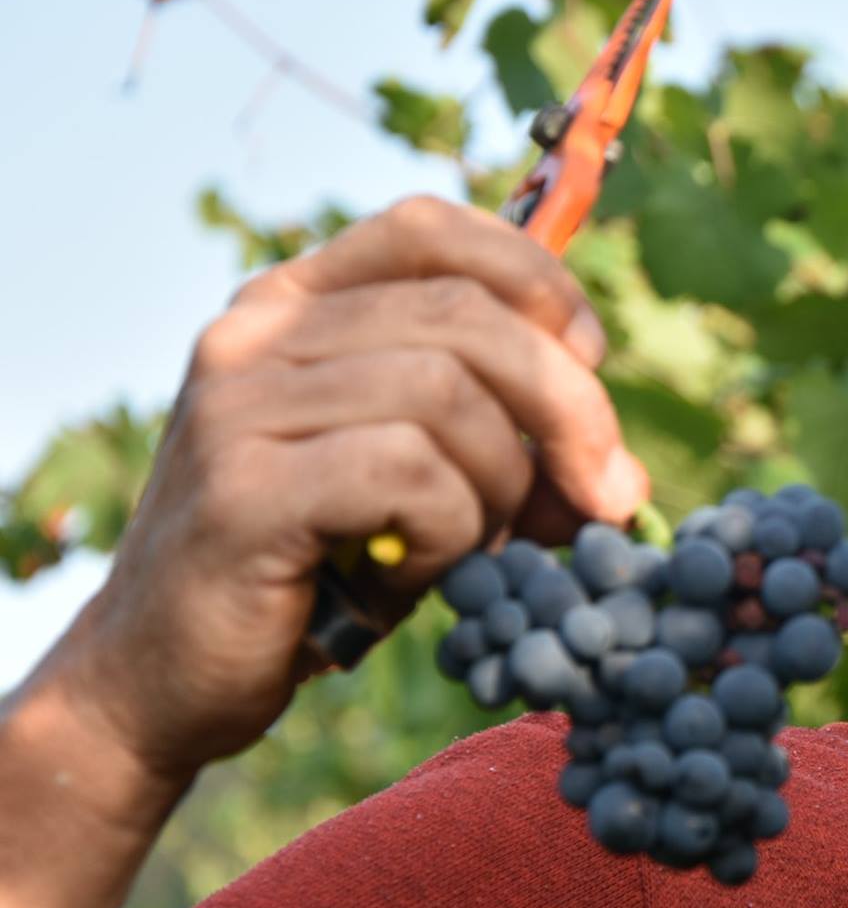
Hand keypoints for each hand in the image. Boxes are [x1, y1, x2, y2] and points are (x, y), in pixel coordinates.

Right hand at [35, 195, 648, 786]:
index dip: (536, 282)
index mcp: (296, 303)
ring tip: (469, 545)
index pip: (433, 228)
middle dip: (568, 404)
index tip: (589, 358)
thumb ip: (513, 451)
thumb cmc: (314, 571)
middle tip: (603, 493)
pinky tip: (412, 570)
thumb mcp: (427, 485)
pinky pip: (407, 473)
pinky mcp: (242, 487)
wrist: (164, 679)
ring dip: (500, 484)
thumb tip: (622, 476)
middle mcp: (256, 331)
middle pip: (467, 313)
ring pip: (447, 393)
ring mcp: (240, 402)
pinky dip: (448, 530)